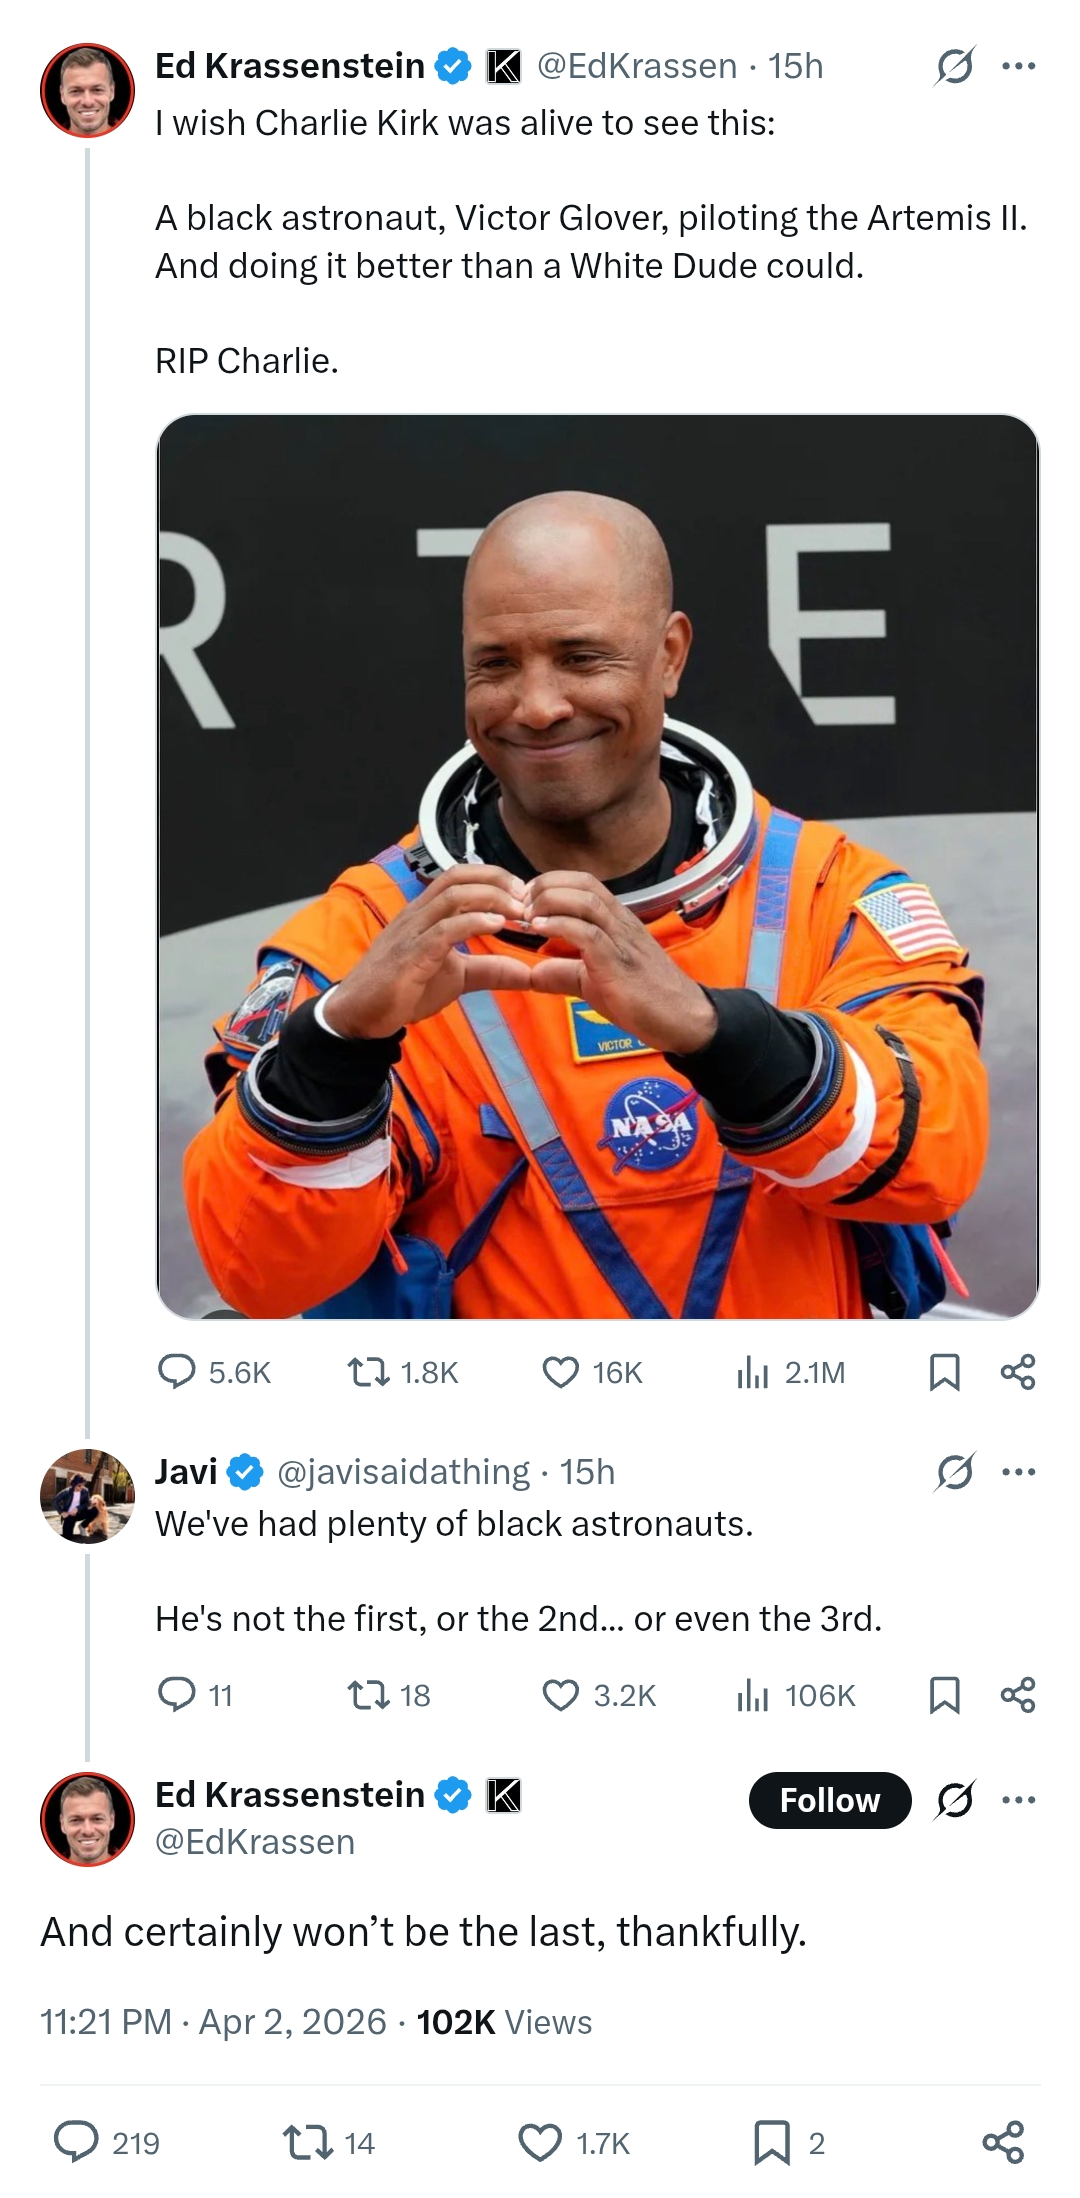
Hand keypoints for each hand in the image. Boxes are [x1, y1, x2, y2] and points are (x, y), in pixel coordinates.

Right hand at [324, 865, 532, 1037]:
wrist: (360, 1014)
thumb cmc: (404, 990)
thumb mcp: (457, 978)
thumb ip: (489, 971)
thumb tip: (528, 974)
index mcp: (427, 912)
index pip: (460, 876)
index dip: (494, 877)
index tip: (524, 893)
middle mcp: (418, 914)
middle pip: (458, 877)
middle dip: (497, 880)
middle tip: (527, 898)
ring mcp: (412, 932)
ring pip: (453, 896)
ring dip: (491, 898)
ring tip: (518, 911)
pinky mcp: (411, 955)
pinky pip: (444, 930)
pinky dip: (473, 923)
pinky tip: (496, 925)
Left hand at [521, 872, 718, 1053]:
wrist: (683, 1019)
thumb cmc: (646, 999)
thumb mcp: (594, 983)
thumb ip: (564, 975)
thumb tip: (533, 974)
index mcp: (616, 922)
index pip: (584, 884)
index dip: (551, 882)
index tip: (525, 898)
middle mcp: (621, 923)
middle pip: (583, 883)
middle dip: (545, 885)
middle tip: (519, 903)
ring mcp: (623, 940)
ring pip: (586, 901)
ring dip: (550, 901)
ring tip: (527, 914)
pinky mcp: (620, 963)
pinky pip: (589, 933)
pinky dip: (561, 926)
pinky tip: (540, 929)